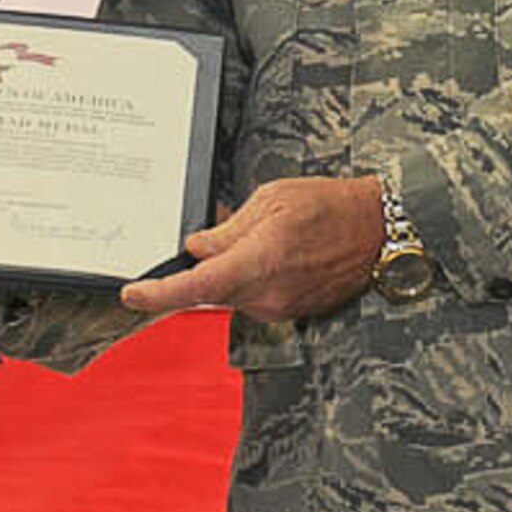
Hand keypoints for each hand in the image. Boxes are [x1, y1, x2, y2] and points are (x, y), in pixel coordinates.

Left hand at [120, 176, 384, 323]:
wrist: (379, 230)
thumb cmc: (330, 206)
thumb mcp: (272, 199)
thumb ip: (228, 229)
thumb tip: (198, 248)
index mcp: (260, 262)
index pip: (198, 287)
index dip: (159, 295)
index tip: (133, 294)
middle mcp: (268, 295)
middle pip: (211, 291)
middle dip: (202, 267)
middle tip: (218, 236)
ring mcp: (281, 308)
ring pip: (233, 293)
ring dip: (232, 268)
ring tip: (268, 234)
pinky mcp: (292, 312)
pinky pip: (254, 297)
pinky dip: (252, 276)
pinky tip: (277, 251)